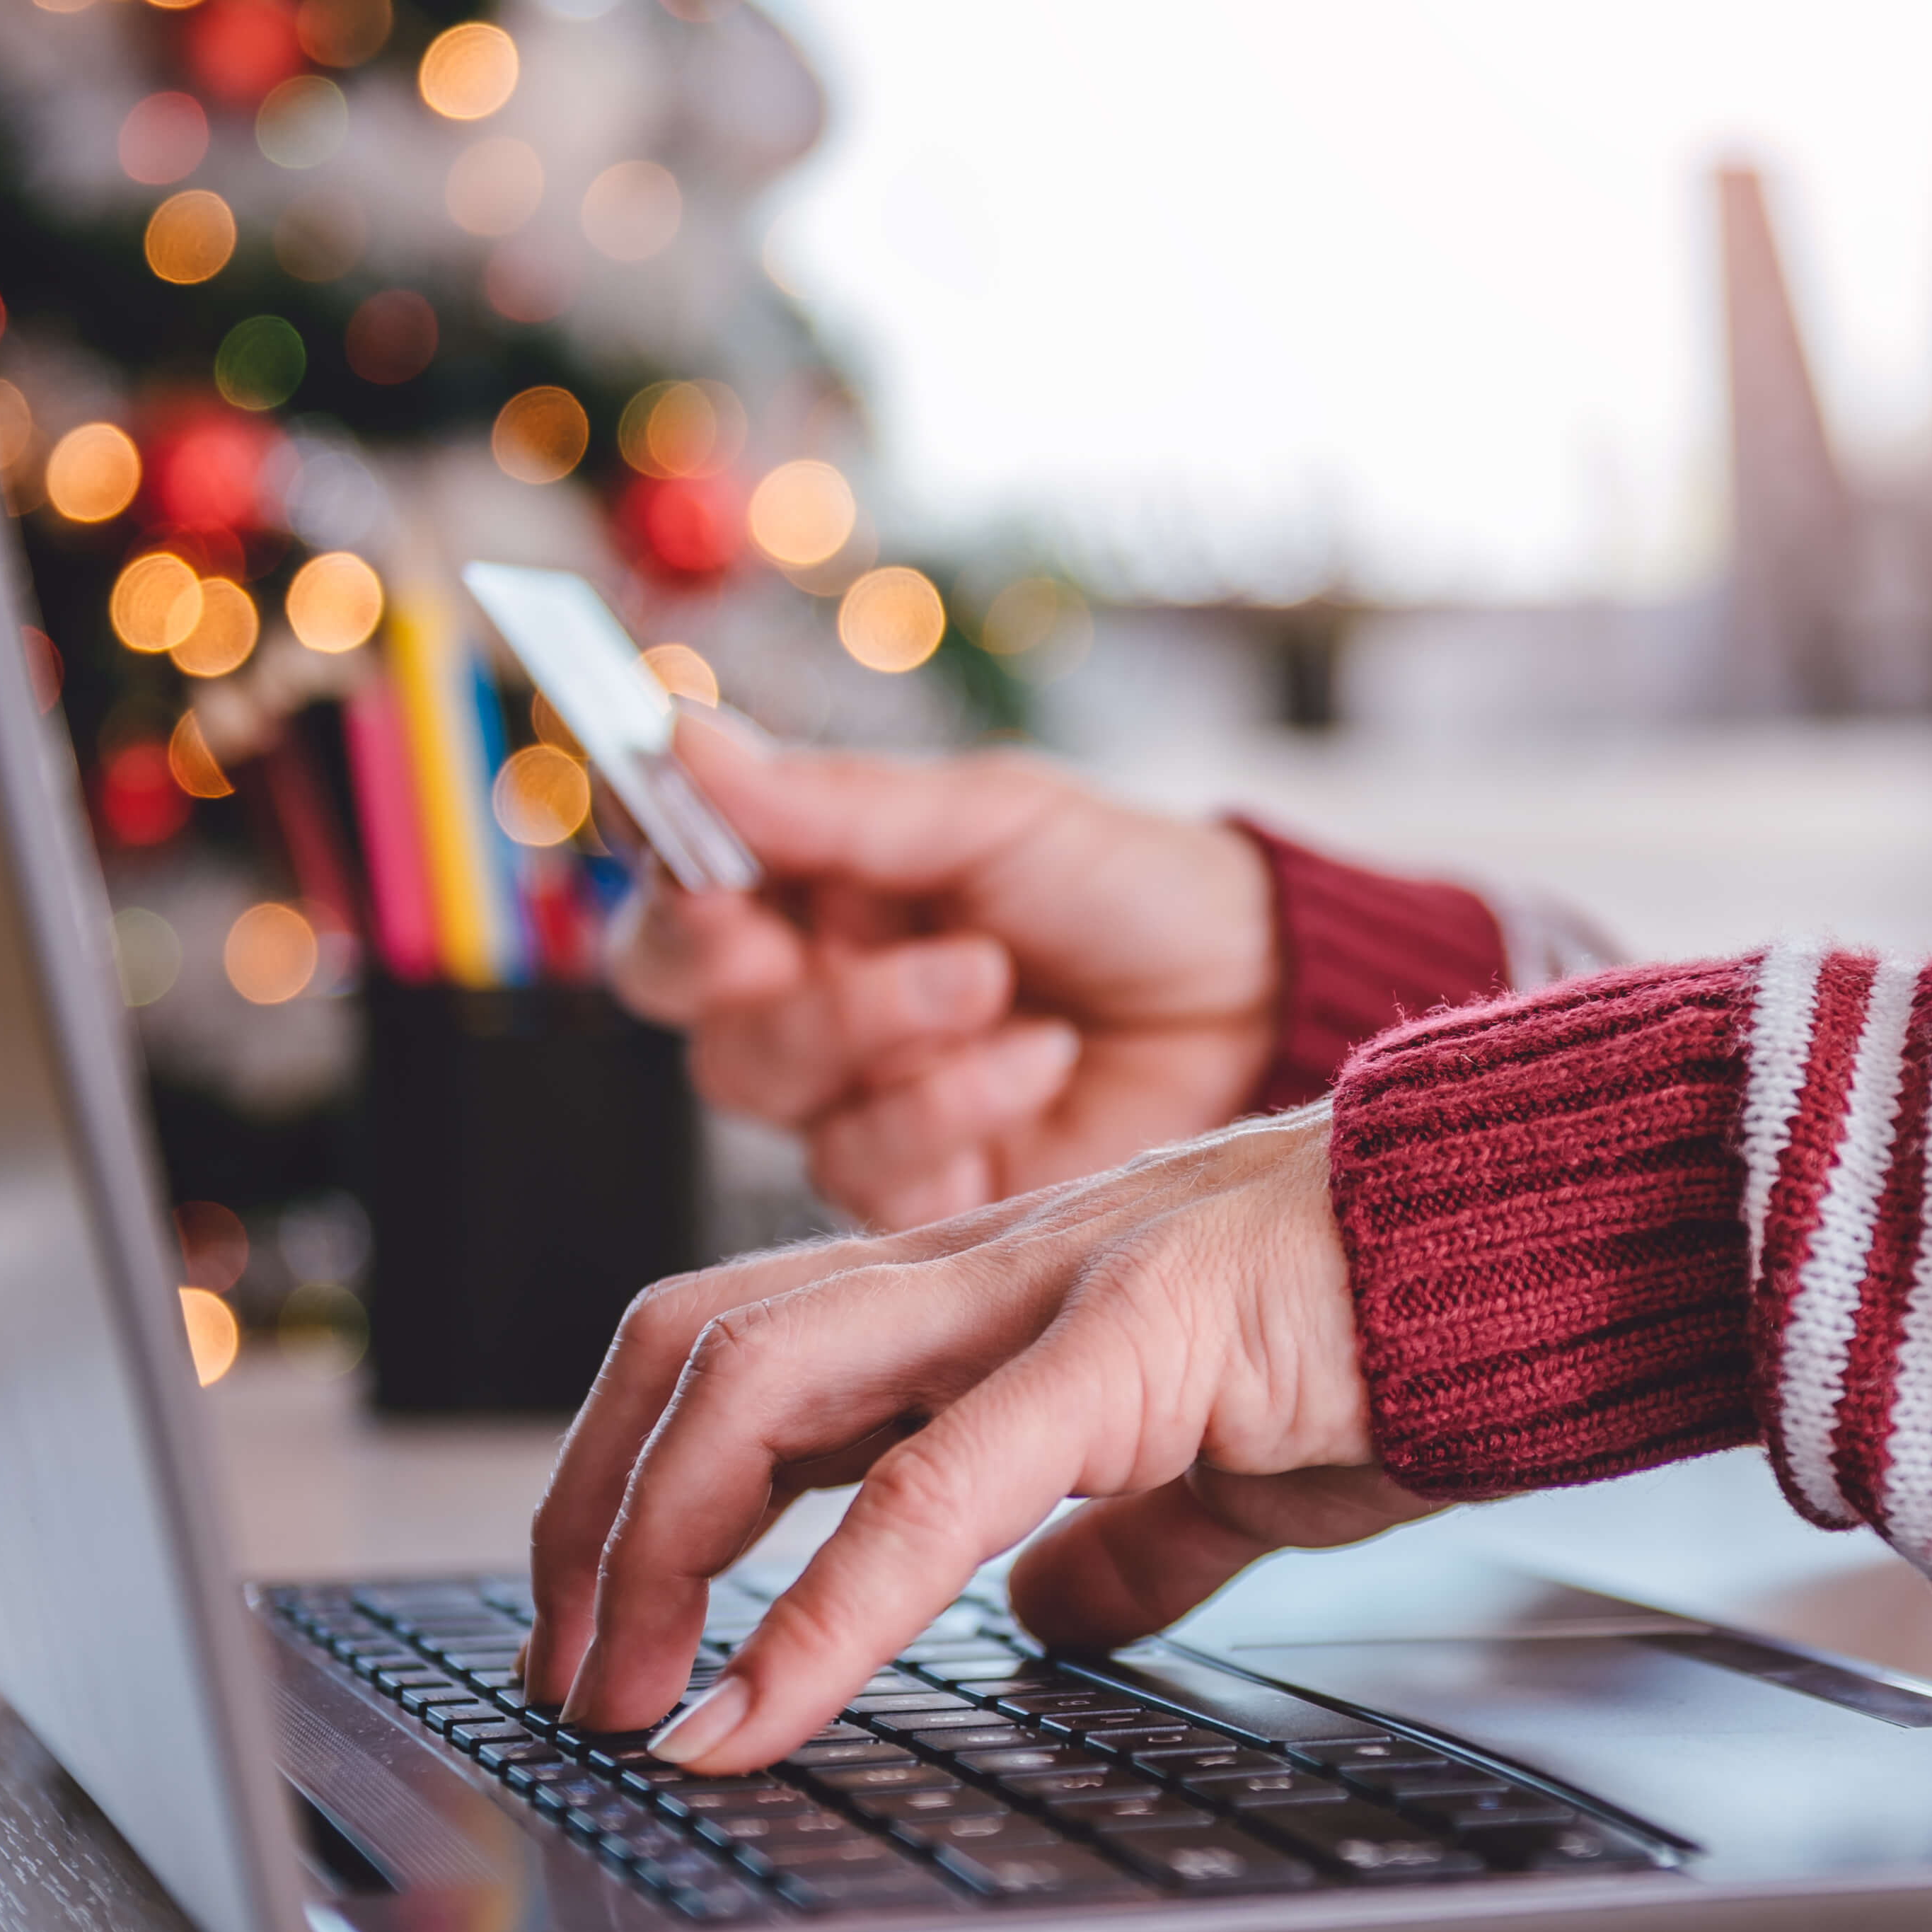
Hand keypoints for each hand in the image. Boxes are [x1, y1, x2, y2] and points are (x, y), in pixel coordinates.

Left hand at [518, 1111, 1440, 1769]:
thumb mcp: (1225, 1462)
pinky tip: (756, 1713)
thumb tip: (1044, 1621)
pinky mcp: (1139, 1344)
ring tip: (630, 1703)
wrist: (1554, 1237)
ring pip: (757, 1375)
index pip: (740, 1345)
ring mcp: (1052, 1285)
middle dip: (589, 1519)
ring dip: (652, 1554)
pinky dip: (821, 1612)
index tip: (607, 1636)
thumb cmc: (1406, 1332)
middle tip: (573, 1682)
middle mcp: (987, 1260)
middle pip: (692, 1342)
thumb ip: (1121, 1538)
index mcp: (997, 1286)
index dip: (635, 1484)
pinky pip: (935, 1479)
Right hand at [610, 716, 1282, 1229]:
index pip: (675, 916)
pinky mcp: (926, 1196)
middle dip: (790, 983)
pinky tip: (1043, 1058)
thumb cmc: (1129, 885)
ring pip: (778, 1098)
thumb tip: (681, 735)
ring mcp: (869, 1107)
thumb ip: (830, 801)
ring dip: (886, 1027)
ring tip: (997, 981)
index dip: (671, 910)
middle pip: (709, 1026)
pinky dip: (956, 1103)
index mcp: (816, 899)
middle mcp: (823, 1008)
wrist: (1260, 995)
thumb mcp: (989, 815)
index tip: (714, 887)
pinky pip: (869, 1170)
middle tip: (857, 942)